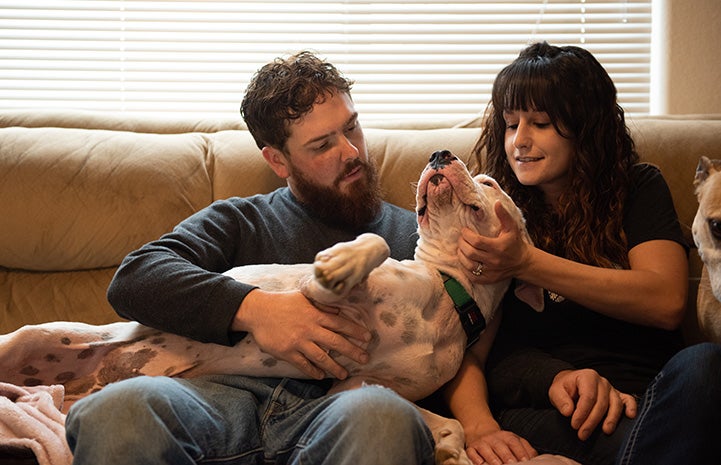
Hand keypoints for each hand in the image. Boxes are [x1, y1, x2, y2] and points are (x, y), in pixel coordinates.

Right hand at [233, 289, 370, 379]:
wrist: (258, 311)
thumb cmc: (282, 303)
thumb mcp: (304, 298)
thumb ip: (322, 304)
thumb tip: (339, 309)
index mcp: (315, 314)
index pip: (340, 323)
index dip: (355, 331)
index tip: (368, 338)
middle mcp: (309, 329)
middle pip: (335, 342)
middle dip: (352, 351)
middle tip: (365, 359)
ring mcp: (298, 342)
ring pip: (321, 357)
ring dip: (334, 367)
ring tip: (344, 374)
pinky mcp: (287, 352)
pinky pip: (303, 364)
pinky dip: (313, 371)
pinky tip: (321, 375)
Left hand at [458, 201, 530, 282]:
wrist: (522, 262)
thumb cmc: (515, 243)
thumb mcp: (511, 227)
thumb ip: (503, 215)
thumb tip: (497, 203)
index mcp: (498, 247)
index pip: (477, 241)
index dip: (467, 235)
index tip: (464, 230)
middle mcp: (494, 261)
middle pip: (470, 253)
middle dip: (462, 244)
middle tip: (461, 238)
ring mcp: (490, 272)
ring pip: (468, 265)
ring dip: (461, 255)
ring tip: (461, 248)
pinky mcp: (488, 279)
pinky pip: (471, 276)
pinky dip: (464, 268)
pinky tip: (464, 260)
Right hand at [465, 428, 536, 464]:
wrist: (480, 430)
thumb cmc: (502, 441)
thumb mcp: (515, 441)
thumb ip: (526, 449)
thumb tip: (536, 459)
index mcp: (507, 436)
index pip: (514, 443)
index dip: (520, 452)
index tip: (525, 461)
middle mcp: (494, 438)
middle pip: (500, 446)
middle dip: (507, 456)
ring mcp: (482, 443)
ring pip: (486, 450)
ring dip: (492, 459)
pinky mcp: (471, 448)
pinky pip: (472, 452)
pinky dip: (476, 458)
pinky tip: (480, 463)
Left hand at [550, 369, 636, 440]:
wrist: (570, 385)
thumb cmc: (564, 389)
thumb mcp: (555, 391)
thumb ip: (560, 400)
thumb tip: (568, 411)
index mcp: (587, 376)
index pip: (588, 397)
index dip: (582, 413)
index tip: (574, 425)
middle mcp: (602, 381)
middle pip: (601, 403)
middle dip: (592, 421)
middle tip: (582, 434)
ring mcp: (611, 388)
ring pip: (616, 404)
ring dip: (611, 419)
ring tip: (605, 431)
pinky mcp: (617, 396)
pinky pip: (628, 400)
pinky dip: (631, 407)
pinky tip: (630, 416)